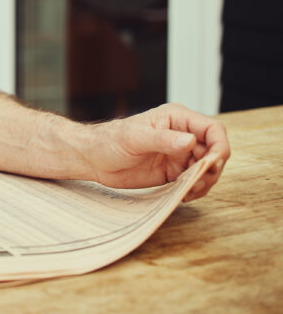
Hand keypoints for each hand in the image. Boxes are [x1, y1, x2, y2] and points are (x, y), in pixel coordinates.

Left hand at [88, 103, 229, 200]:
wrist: (94, 159)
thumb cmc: (110, 141)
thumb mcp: (135, 138)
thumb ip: (163, 139)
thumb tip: (191, 141)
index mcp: (177, 118)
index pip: (213, 130)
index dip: (219, 147)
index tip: (212, 164)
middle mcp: (182, 135)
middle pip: (215, 152)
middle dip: (211, 169)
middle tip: (196, 183)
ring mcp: (179, 154)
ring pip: (207, 169)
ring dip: (204, 181)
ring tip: (188, 191)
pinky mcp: (174, 171)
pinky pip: (194, 181)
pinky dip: (195, 190)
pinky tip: (183, 195)